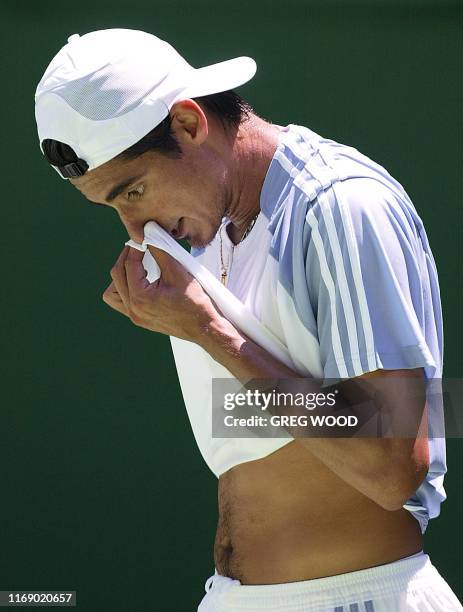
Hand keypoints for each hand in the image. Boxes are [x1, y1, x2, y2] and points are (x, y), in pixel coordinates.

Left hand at [102, 245, 224, 342]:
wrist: (204, 327)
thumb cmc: (195, 303)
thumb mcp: (178, 271)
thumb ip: (160, 251)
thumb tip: (150, 235)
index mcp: (140, 297)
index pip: (129, 265)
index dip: (135, 248)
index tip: (143, 239)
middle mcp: (133, 309)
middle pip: (117, 276)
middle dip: (126, 258)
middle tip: (137, 248)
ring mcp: (135, 317)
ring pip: (113, 293)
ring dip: (121, 276)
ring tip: (135, 266)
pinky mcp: (140, 320)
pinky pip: (122, 303)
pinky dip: (126, 290)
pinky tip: (140, 281)